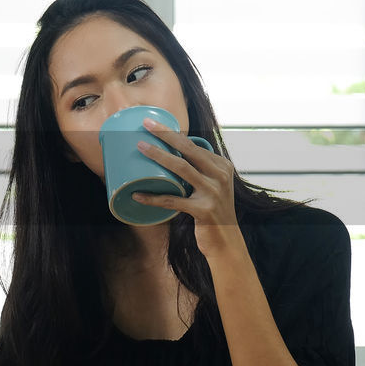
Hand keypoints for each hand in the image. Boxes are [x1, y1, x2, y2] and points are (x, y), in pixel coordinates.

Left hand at [133, 117, 240, 253]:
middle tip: (146, 124)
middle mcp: (220, 176)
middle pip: (189, 149)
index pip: (194, 145)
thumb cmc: (213, 211)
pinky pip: (173, 200)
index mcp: (222, 166)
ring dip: (158, 156)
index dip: (173, 134)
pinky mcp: (204, 210)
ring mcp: (213, 192)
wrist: (227, 241)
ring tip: (140, 148)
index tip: (153, 124)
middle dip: (166, 134)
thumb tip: (169, 155)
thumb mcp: (212, 186)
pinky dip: (153, 198)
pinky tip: (138, 195)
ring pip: (181, 169)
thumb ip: (198, 171)